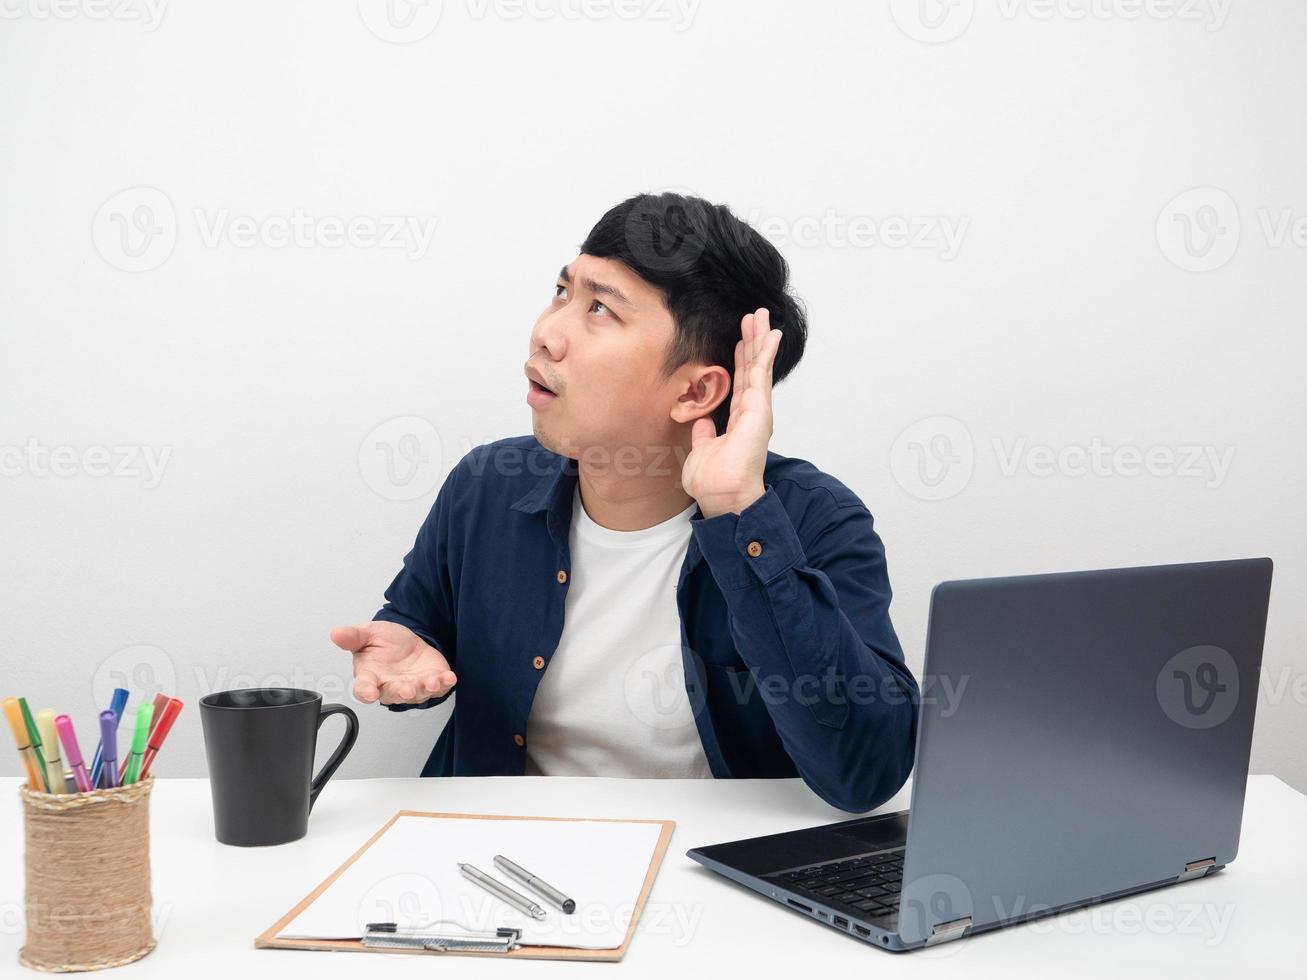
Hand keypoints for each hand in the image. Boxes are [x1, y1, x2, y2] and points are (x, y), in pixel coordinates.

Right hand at [330, 620, 456, 704]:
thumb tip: (336, 633)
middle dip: (401, 692)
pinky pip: (439, 687)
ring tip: (432, 681)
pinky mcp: (431, 682)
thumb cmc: (384, 642)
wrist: (408, 640)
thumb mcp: (368, 634)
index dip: (365, 692)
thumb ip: (353, 637)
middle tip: (407, 689)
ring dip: (426, 688)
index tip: (369, 694)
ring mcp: (413, 686)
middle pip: (394, 694)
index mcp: (371, 676)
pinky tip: (449, 677)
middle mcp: (391, 685)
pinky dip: (444, 683)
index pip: (364, 688)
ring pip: (419, 693)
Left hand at [682, 307, 781, 518]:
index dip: (740, 359)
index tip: (740, 339)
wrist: (723, 494)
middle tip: (754, 317)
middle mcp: (751, 412)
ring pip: (758, 365)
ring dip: (760, 339)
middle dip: (753, 341)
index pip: (741, 382)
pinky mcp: (759, 408)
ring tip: (760, 315)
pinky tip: (771, 334)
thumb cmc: (714, 480)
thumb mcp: (702, 450)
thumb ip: (705, 434)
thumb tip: (703, 422)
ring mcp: (757, 409)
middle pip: (752, 368)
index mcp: (739, 420)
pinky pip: (762, 373)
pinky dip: (766, 352)